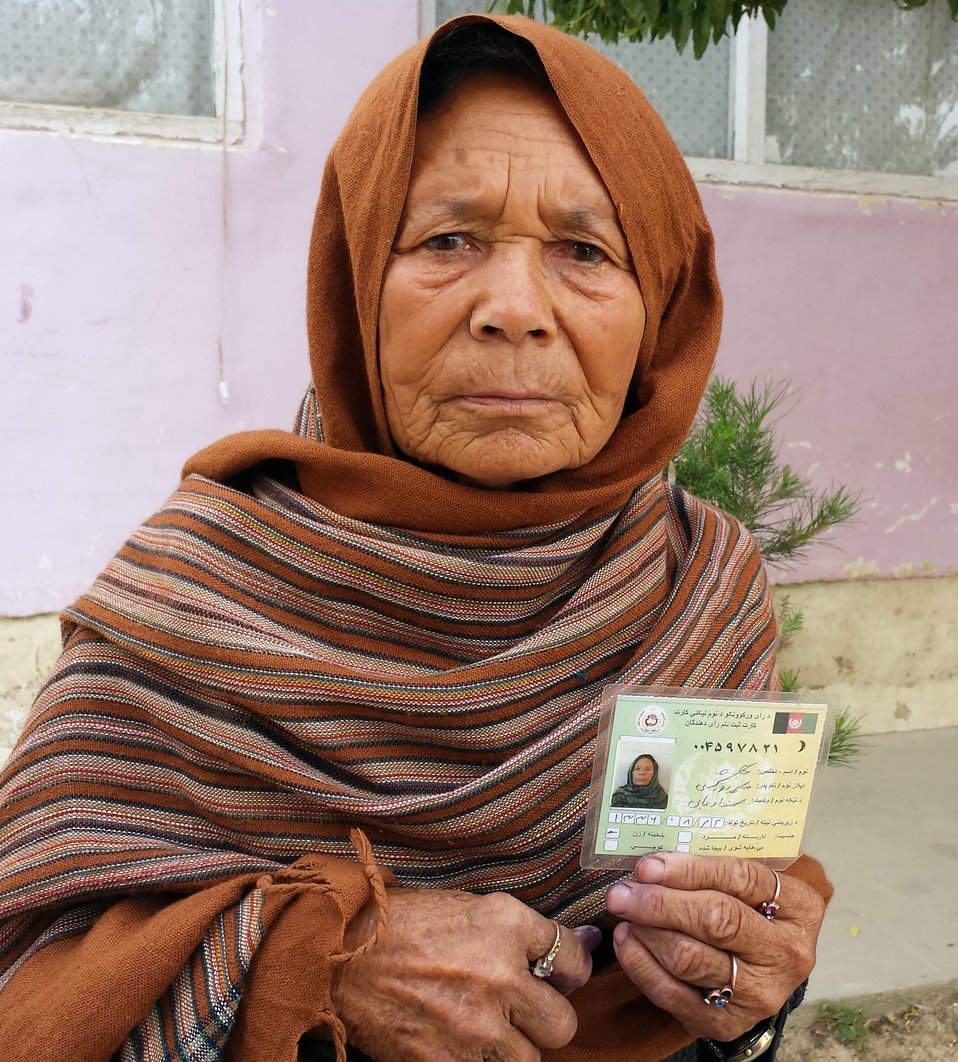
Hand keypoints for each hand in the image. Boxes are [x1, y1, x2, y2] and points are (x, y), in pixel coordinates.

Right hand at [331, 888, 595, 1061]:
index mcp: (504, 924)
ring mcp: (476, 1027)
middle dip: (546, 1017)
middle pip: (562, 1022)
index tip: (560, 970)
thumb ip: (521, 932)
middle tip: (525, 1008)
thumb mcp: (468, 907)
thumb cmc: (403, 924)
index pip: (571, 955)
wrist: (339, 955)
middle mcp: (499, 975)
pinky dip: (480, 1061)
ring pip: (529, 1060)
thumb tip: (583, 947)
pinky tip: (462, 1041)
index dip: (570, 965)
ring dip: (514, 1047)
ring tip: (488, 1027)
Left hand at [605, 854, 824, 1041]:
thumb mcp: (750, 884)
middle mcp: (786, 954)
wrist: (766, 970)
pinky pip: (672, 994)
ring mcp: (759, 994)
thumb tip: (650, 866)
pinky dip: (640, 964)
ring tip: (624, 911)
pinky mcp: (727, 1023)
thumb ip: (712, 868)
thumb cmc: (751, 910)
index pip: (741, 880)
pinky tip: (625, 940)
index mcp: (799, 908)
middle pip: (715, 921)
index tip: (648, 866)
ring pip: (690, 958)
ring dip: (647, 931)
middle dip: (660, 904)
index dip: (689, 871)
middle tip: (622, 892)